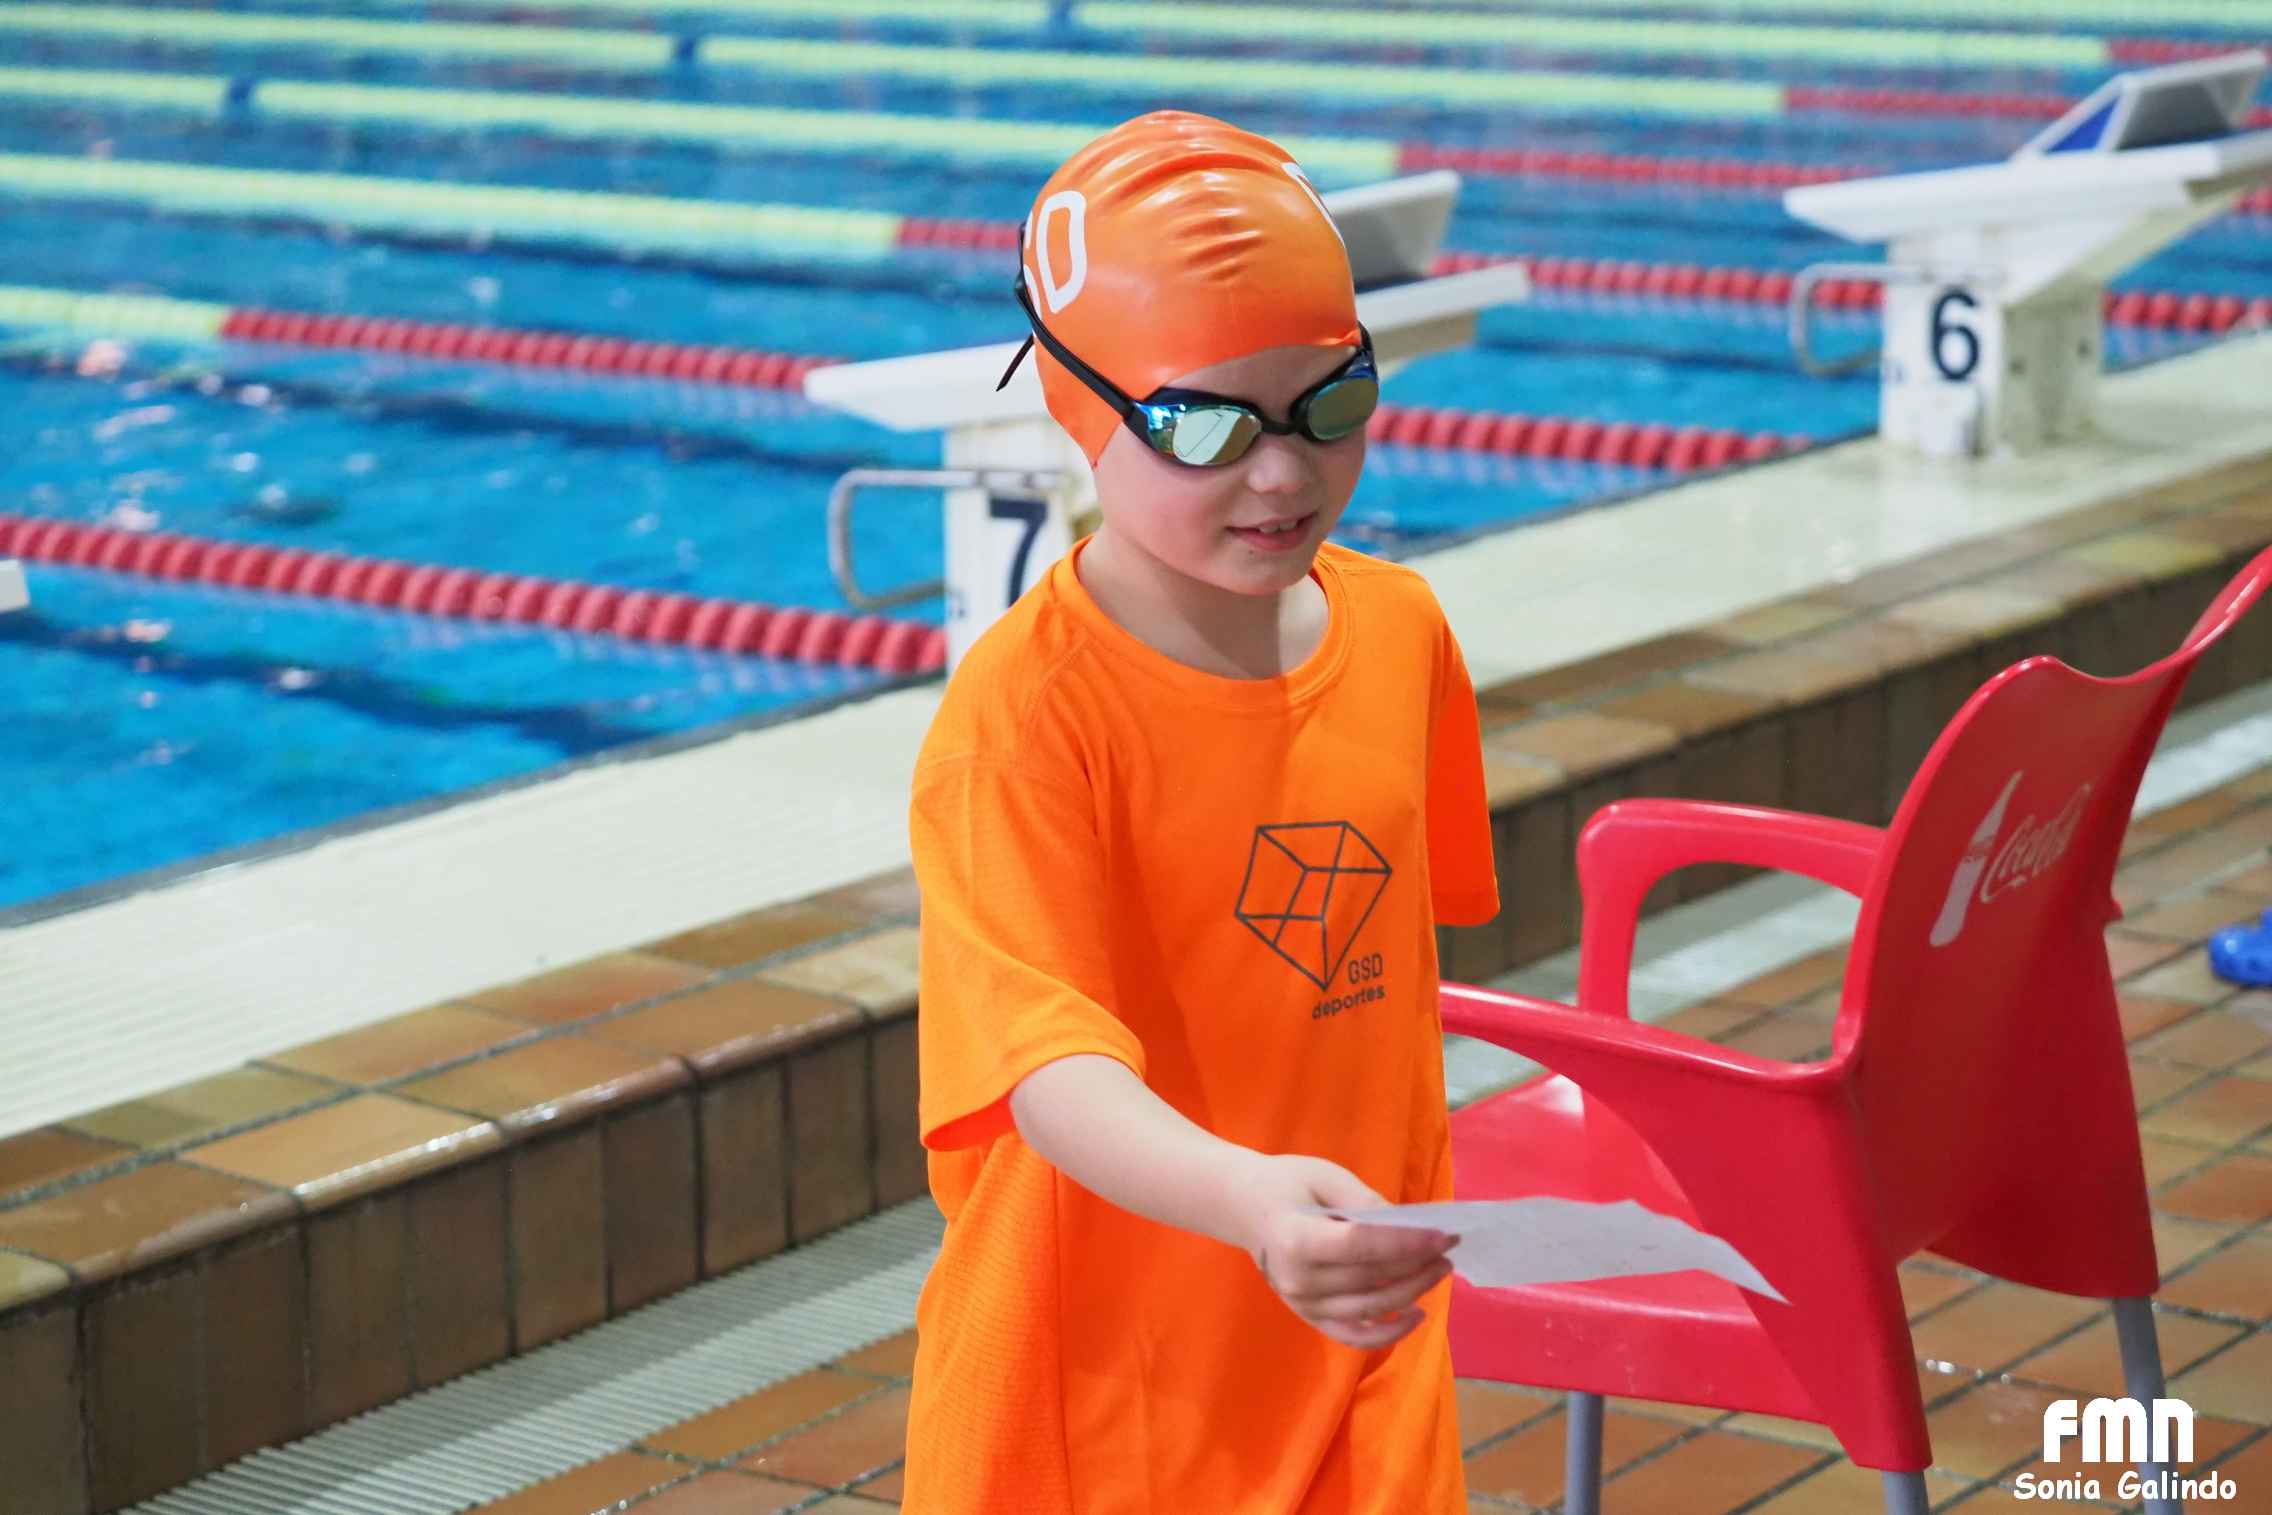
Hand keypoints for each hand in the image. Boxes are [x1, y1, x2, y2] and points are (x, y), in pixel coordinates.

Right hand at [1237, 1153, 1458, 1351]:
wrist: (1244, 1208)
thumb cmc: (1287, 1185)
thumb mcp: (1325, 1177)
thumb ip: (1365, 1202)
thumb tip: (1408, 1227)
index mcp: (1297, 1240)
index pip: (1361, 1247)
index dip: (1405, 1243)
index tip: (1443, 1235)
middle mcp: (1299, 1280)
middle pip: (1370, 1279)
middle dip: (1417, 1264)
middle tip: (1449, 1248)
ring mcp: (1303, 1305)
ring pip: (1370, 1308)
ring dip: (1412, 1292)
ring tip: (1440, 1270)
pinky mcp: (1309, 1317)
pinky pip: (1354, 1336)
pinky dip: (1388, 1333)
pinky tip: (1416, 1315)